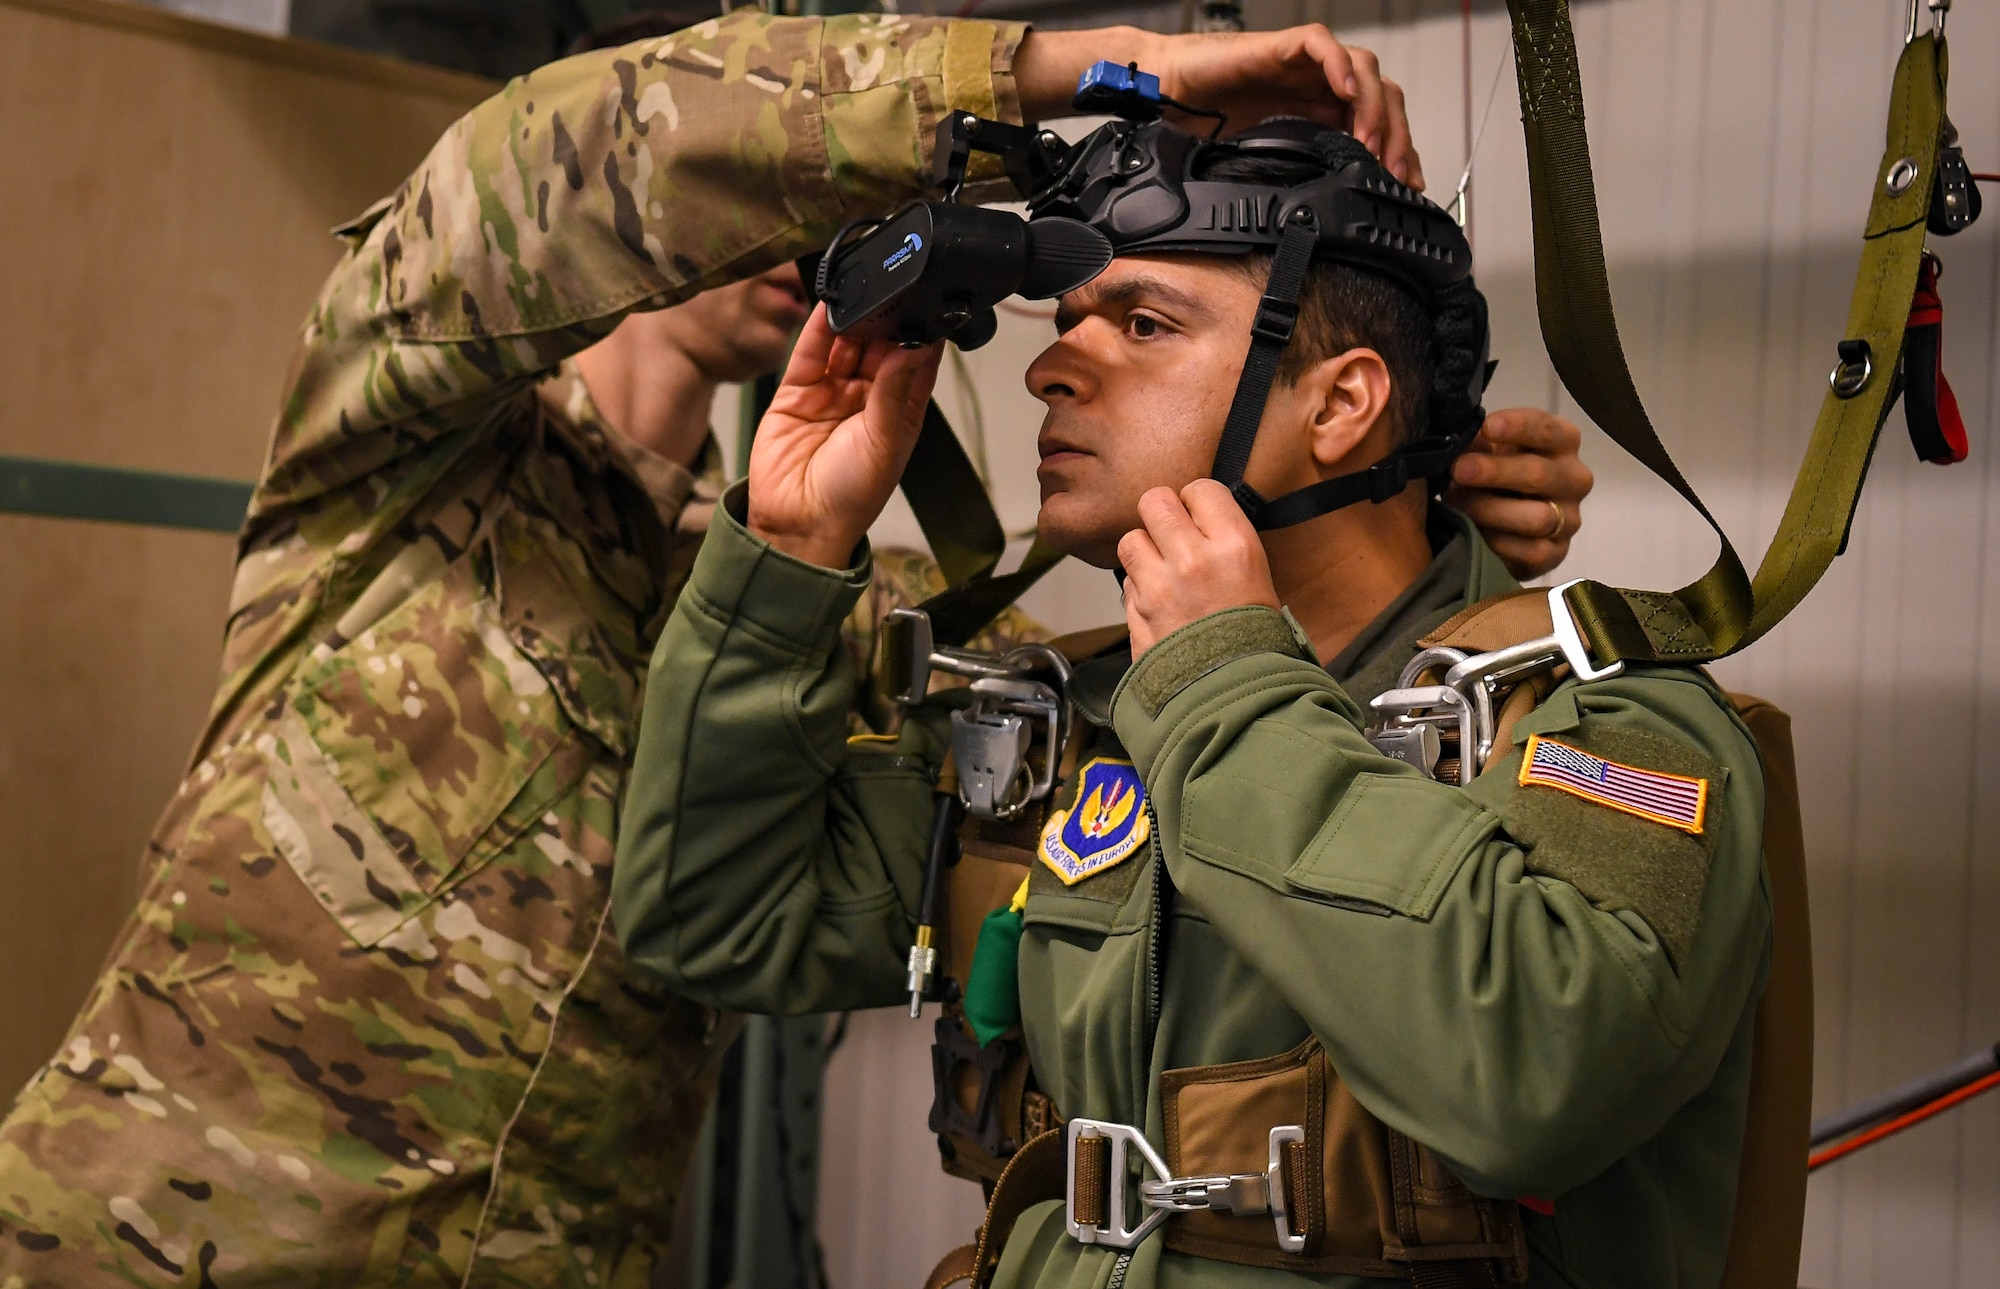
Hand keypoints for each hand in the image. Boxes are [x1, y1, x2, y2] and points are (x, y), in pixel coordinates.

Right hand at [745, 305, 941, 568]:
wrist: (798, 524)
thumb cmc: (851, 497)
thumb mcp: (884, 442)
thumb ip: (896, 392)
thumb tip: (914, 348)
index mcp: (901, 412)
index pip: (916, 362)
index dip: (922, 334)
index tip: (930, 303)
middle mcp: (868, 398)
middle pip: (881, 345)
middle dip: (887, 319)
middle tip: (894, 291)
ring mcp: (832, 390)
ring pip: (847, 342)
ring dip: (856, 318)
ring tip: (865, 290)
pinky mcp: (798, 389)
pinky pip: (810, 350)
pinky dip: (818, 326)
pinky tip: (831, 303)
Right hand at [1014, 26, 1420, 188]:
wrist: (1165, 92)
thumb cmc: (1204, 123)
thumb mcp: (1257, 169)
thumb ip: (1288, 186)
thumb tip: (1315, 235)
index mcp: (1319, 115)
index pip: (1379, 125)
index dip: (1399, 152)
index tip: (1404, 187)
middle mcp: (1318, 88)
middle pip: (1383, 98)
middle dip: (1397, 135)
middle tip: (1395, 171)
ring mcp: (1304, 67)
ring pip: (1364, 71)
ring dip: (1376, 106)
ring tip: (1371, 141)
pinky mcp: (1282, 49)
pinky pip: (1323, 45)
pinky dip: (1341, 68)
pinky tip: (1348, 95)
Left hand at [1118, 479, 1280, 656]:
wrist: (1235, 696)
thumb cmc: (1256, 639)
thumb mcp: (1259, 579)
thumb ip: (1224, 543)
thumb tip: (1196, 520)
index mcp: (1234, 545)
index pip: (1201, 489)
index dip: (1197, 502)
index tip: (1200, 517)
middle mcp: (1192, 558)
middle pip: (1155, 501)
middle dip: (1161, 515)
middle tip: (1171, 535)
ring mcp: (1158, 586)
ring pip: (1130, 539)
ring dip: (1143, 551)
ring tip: (1161, 571)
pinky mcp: (1134, 613)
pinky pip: (1126, 582)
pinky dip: (1137, 589)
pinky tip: (1158, 605)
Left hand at [1443, 408, 1594, 581]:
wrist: (1501, 525)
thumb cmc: (1495, 476)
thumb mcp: (1488, 452)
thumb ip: (1480, 443)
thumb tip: (1459, 439)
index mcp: (1562, 442)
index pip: (1547, 429)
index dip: (1518, 427)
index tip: (1488, 428)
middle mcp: (1575, 478)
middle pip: (1540, 474)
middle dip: (1495, 471)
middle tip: (1458, 470)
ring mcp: (1570, 519)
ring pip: (1537, 517)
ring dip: (1490, 510)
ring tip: (1458, 503)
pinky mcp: (1557, 553)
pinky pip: (1531, 552)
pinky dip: (1498, 543)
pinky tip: (1475, 534)